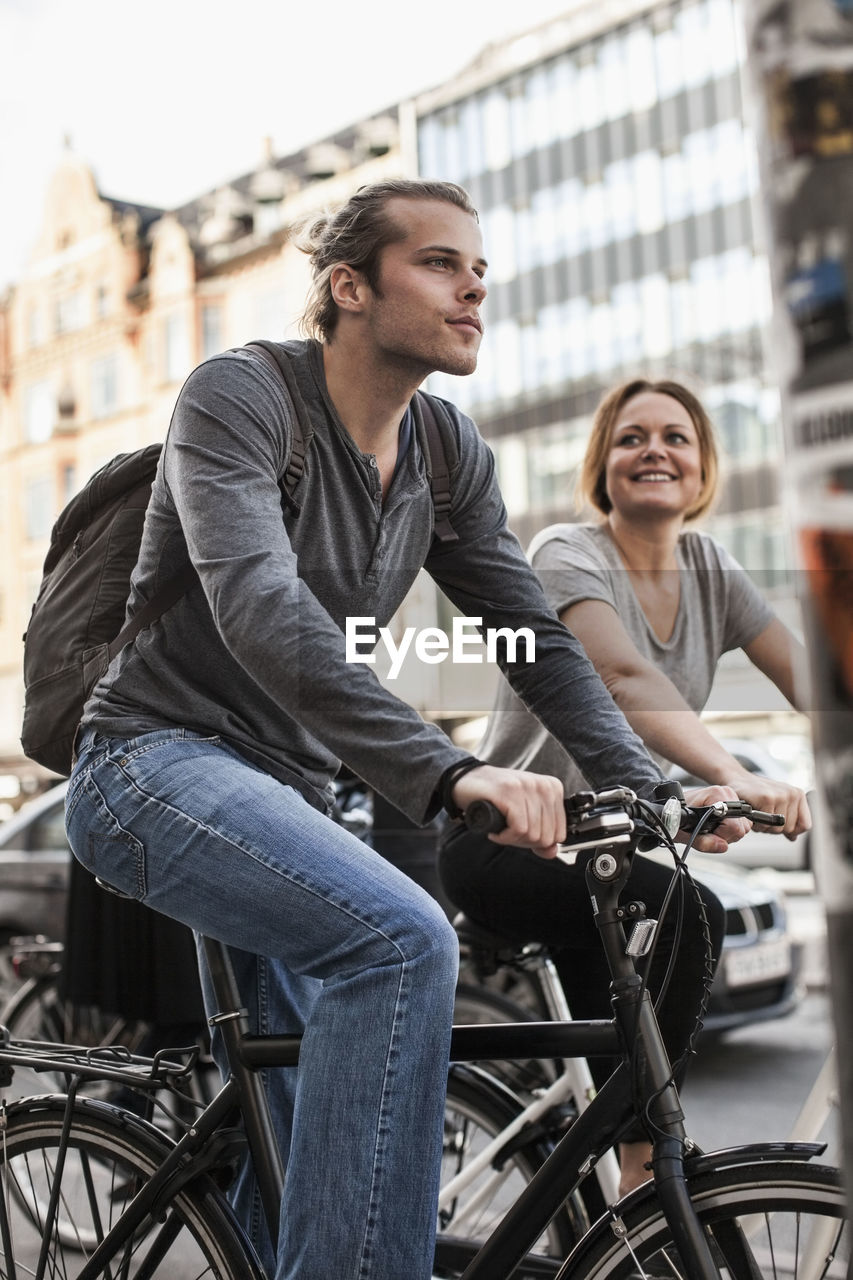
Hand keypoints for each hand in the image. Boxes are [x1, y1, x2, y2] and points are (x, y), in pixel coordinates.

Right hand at [450, 765, 565, 858]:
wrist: (467, 781)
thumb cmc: (496, 798)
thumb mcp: (525, 815)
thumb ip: (541, 835)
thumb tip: (552, 852)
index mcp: (553, 789)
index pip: (560, 833)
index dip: (539, 842)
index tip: (522, 834)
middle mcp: (544, 786)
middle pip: (547, 836)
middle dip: (525, 842)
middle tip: (509, 833)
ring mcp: (527, 787)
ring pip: (532, 834)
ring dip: (512, 839)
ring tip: (501, 829)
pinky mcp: (510, 792)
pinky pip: (518, 829)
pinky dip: (504, 837)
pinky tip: (495, 831)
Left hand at [681, 784, 750, 853]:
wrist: (672, 810)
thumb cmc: (676, 817)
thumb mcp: (685, 833)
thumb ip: (703, 842)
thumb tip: (722, 846)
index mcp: (717, 794)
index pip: (734, 826)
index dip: (721, 835)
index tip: (707, 833)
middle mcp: (727, 793)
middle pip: (741, 828)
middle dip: (724, 835)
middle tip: (707, 831)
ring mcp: (732, 798)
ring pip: (743, 828)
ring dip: (727, 834)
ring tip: (710, 828)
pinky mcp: (734, 805)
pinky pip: (742, 825)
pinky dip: (729, 831)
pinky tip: (716, 826)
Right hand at [718, 771, 810, 839]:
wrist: (737, 779)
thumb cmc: (756, 793)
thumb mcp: (776, 805)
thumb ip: (787, 821)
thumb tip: (793, 837)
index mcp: (798, 795)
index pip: (805, 825)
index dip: (791, 831)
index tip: (778, 826)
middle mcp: (793, 794)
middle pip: (790, 829)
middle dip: (774, 828)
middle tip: (763, 817)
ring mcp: (781, 795)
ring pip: (777, 829)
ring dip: (764, 826)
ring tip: (757, 814)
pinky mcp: (767, 798)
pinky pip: (765, 824)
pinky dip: (756, 824)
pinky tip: (752, 813)